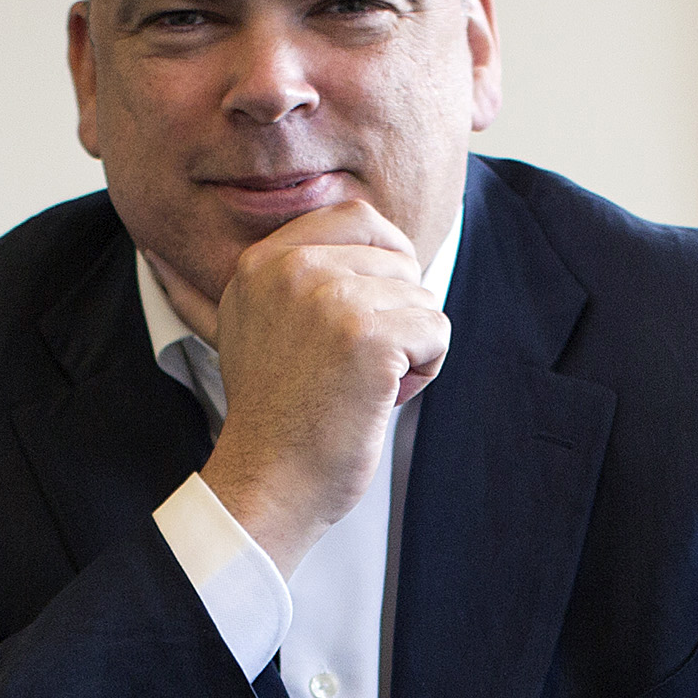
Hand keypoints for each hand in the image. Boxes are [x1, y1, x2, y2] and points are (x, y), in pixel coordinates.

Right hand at [197, 200, 449, 571]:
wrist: (268, 480)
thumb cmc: (277, 415)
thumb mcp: (260, 324)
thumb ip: (300, 279)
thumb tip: (382, 248)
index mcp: (263, 262)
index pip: (355, 216)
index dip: (388, 255)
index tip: (383, 301)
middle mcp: (293, 270)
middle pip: (396, 257)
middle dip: (399, 309)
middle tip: (368, 361)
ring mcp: (331, 300)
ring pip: (420, 295)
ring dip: (412, 344)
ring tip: (368, 385)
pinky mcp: (368, 337)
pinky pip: (436, 328)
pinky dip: (426, 368)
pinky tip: (385, 398)